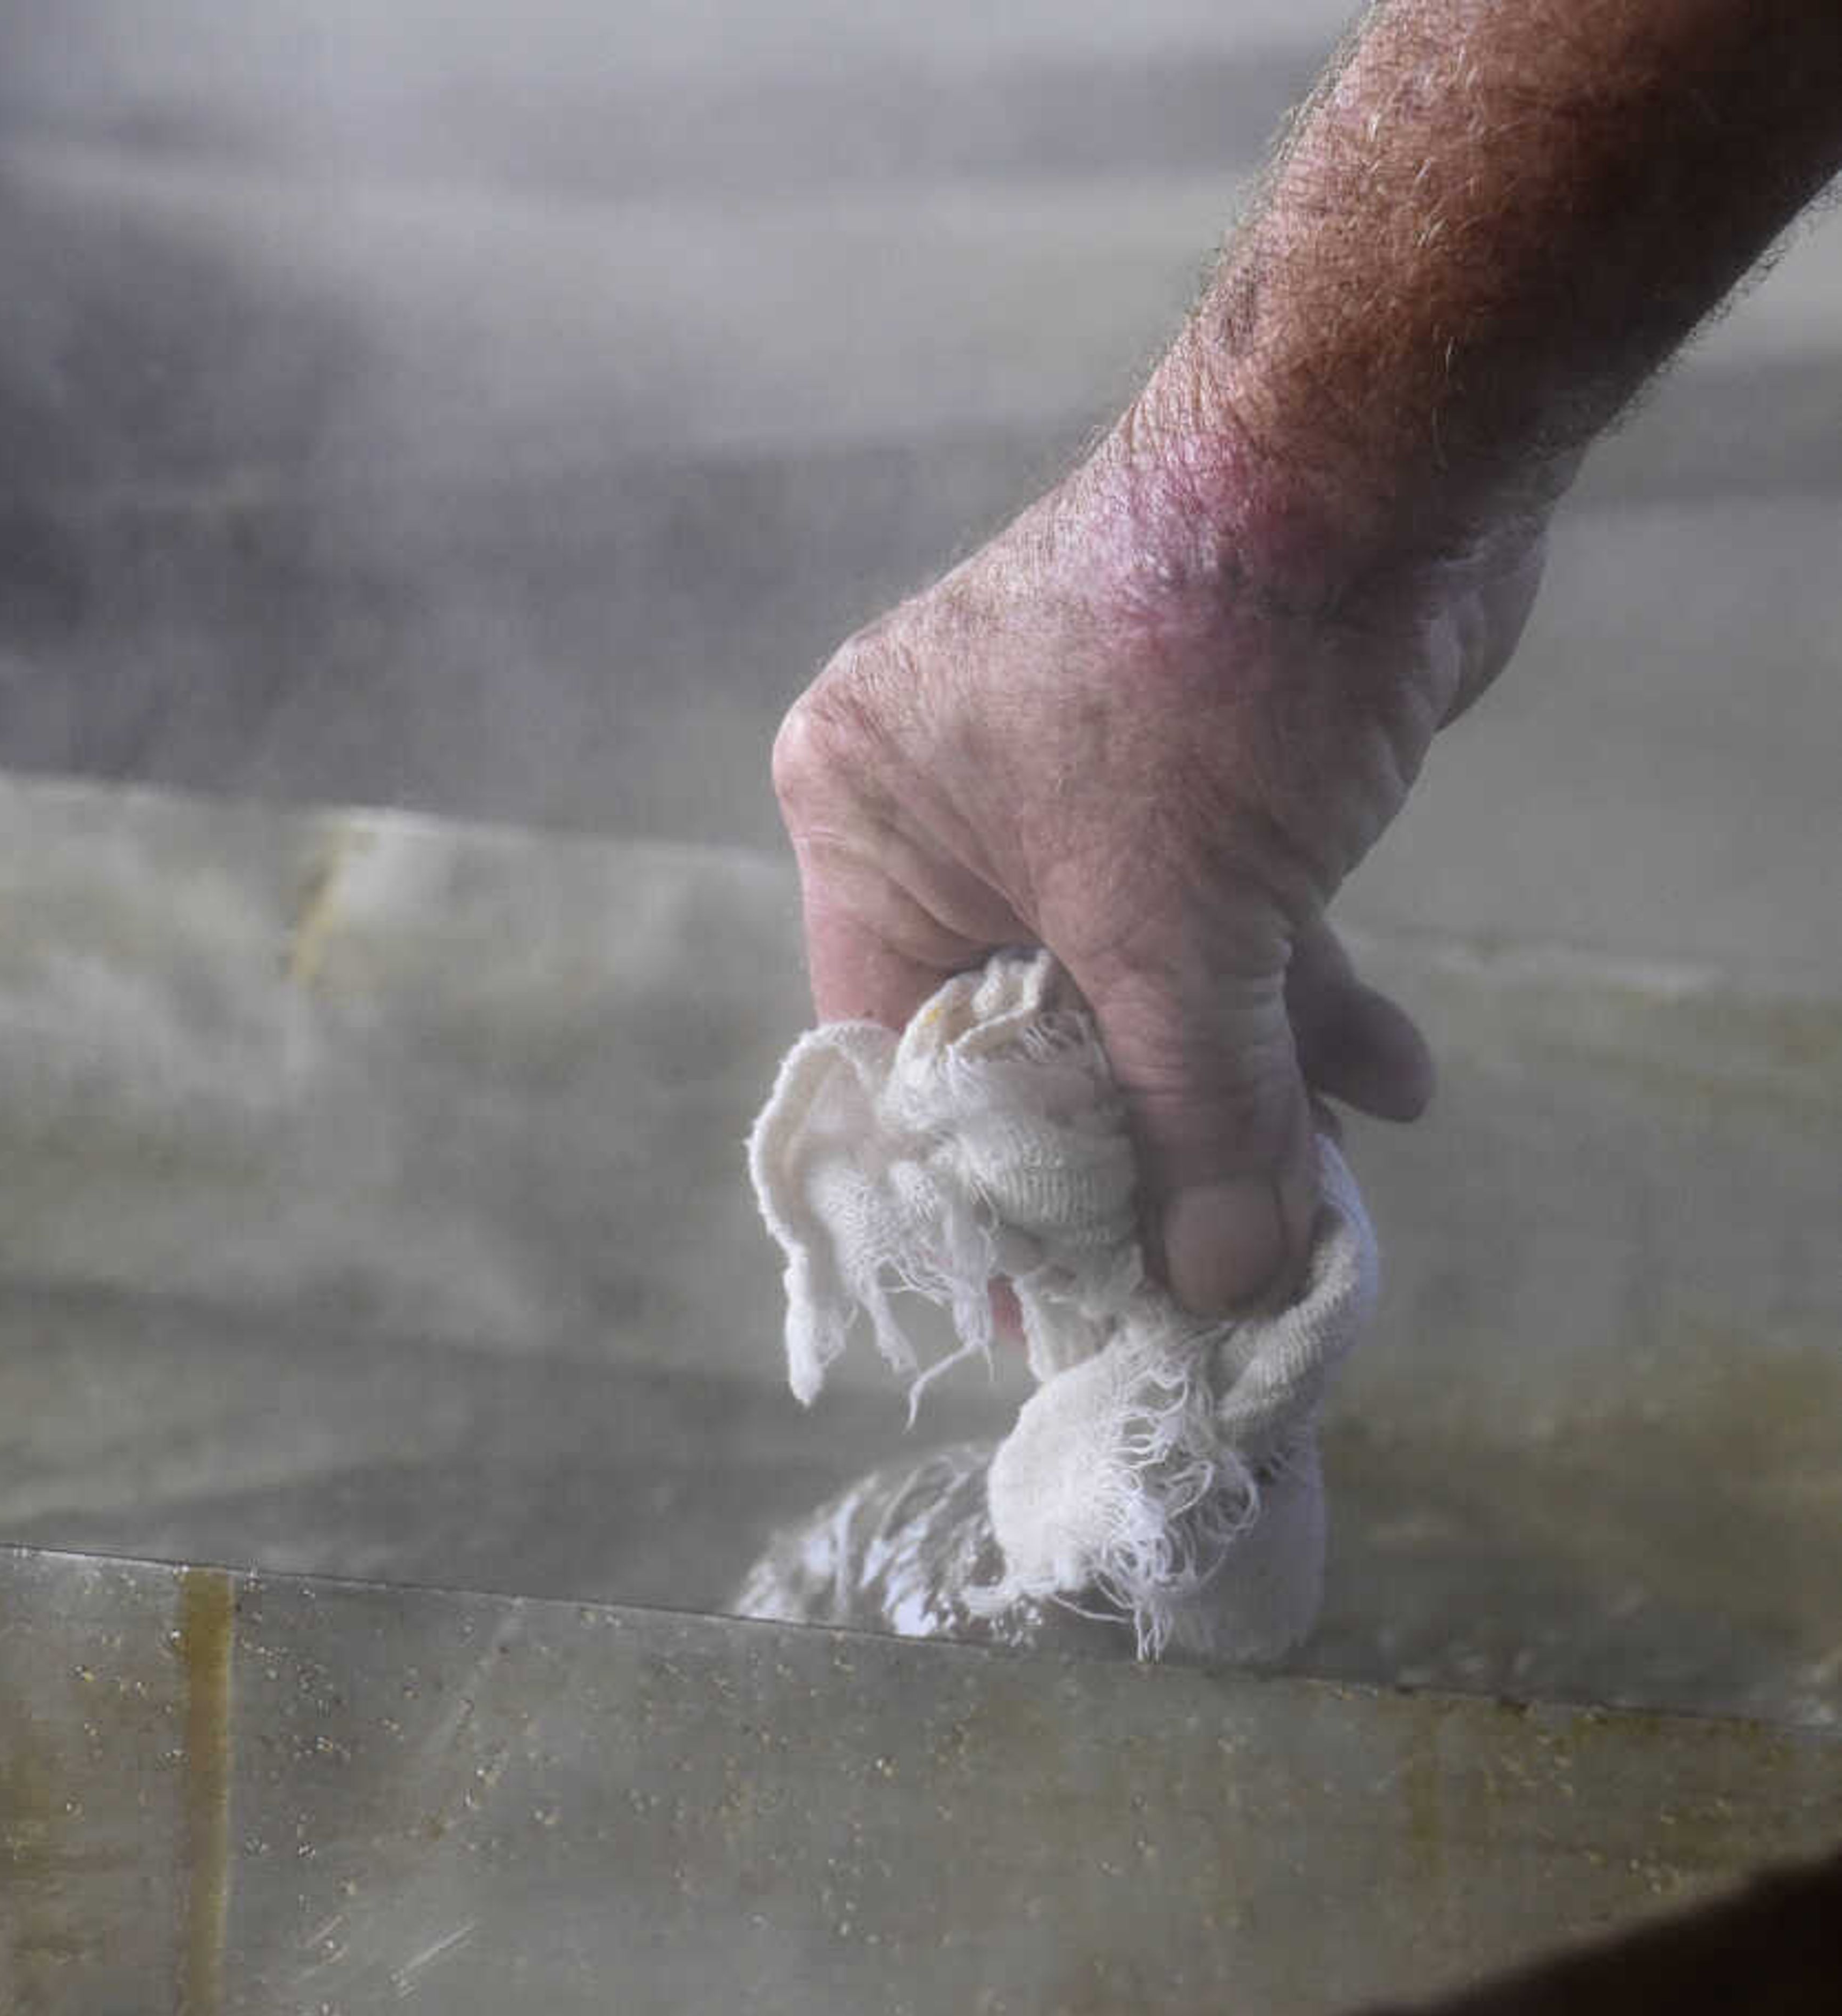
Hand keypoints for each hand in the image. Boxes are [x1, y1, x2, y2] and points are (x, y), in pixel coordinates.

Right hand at [771, 412, 1546, 1312]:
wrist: (1378, 457)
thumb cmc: (1212, 671)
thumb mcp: (1184, 934)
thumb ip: (1199, 1117)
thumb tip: (1225, 1287)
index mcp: (870, 816)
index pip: (898, 1053)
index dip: (979, 1194)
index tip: (1049, 1312)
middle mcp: (949, 801)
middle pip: (1034, 1037)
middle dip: (1141, 1150)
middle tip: (1206, 1276)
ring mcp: (1074, 786)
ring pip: (1147, 992)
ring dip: (1248, 1091)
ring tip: (1325, 1196)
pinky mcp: (1192, 780)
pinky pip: (1224, 934)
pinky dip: (1301, 1008)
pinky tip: (1392, 1085)